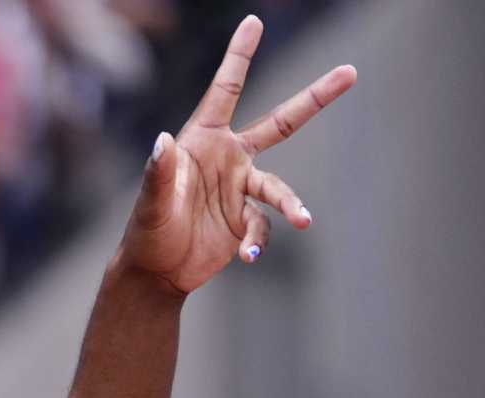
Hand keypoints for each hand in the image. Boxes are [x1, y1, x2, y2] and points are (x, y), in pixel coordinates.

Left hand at [118, 15, 354, 294]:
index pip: (225, 91)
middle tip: (350, 73)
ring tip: (304, 220)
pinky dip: (259, 241)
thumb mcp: (151, 202)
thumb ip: (158, 171)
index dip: (239, 56)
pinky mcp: (245, 221)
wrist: (154, 273)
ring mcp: (240, 189)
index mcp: (204, 142)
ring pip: (279, 188)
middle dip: (316, 98)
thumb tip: (161, 140)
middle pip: (281, 123)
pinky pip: (263, 226)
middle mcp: (229, 159)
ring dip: (292, 204)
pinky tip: (246, 257)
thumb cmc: (146, 231)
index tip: (253, 21)